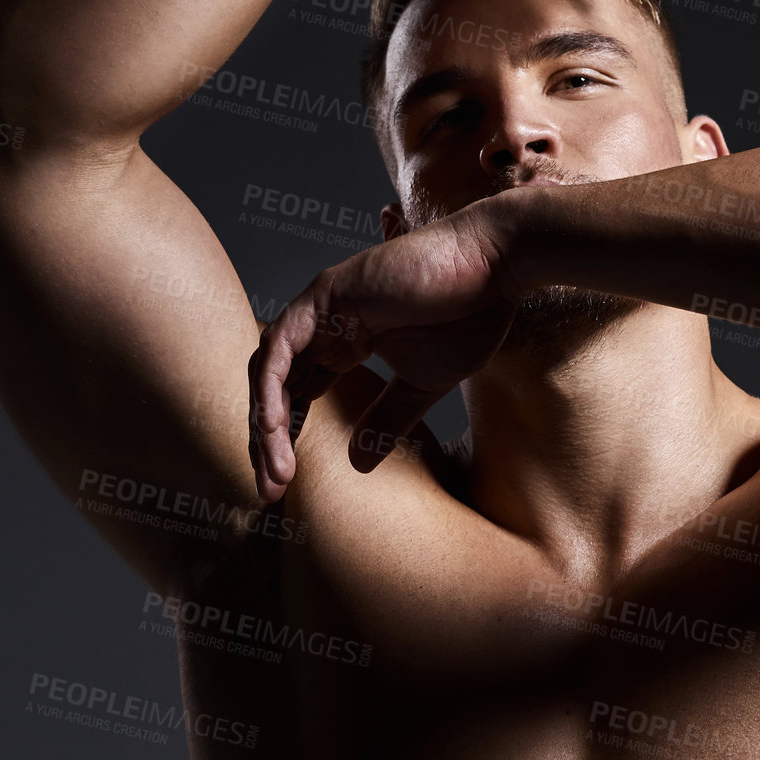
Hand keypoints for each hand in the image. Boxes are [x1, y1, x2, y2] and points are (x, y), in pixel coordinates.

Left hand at [247, 198, 520, 496]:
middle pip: (274, 386)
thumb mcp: (423, 384)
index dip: (285, 438)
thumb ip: (387, 419)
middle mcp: (323, 324)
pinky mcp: (324, 295)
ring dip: (265, 425)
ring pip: (268, 371)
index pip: (296, 393)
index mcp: (344, 342)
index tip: (285, 483)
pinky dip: (271, 390)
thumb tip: (357, 465)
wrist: (494, 268)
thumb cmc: (468, 315)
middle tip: (270, 491)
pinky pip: (278, 349)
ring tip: (275, 472)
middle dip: (266, 441)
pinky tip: (274, 429)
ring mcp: (319, 307)